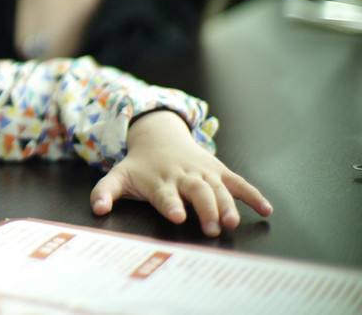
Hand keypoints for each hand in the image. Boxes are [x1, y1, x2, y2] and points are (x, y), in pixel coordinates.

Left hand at [89, 110, 272, 236]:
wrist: (159, 135)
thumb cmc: (139, 165)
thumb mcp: (118, 175)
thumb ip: (104, 192)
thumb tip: (97, 209)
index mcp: (159, 180)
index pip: (164, 194)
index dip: (170, 204)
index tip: (176, 216)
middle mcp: (183, 176)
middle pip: (197, 192)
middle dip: (204, 209)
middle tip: (211, 229)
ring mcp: (203, 173)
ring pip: (219, 189)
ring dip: (227, 205)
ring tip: (232, 223)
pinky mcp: (219, 171)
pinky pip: (239, 182)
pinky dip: (253, 195)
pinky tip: (266, 210)